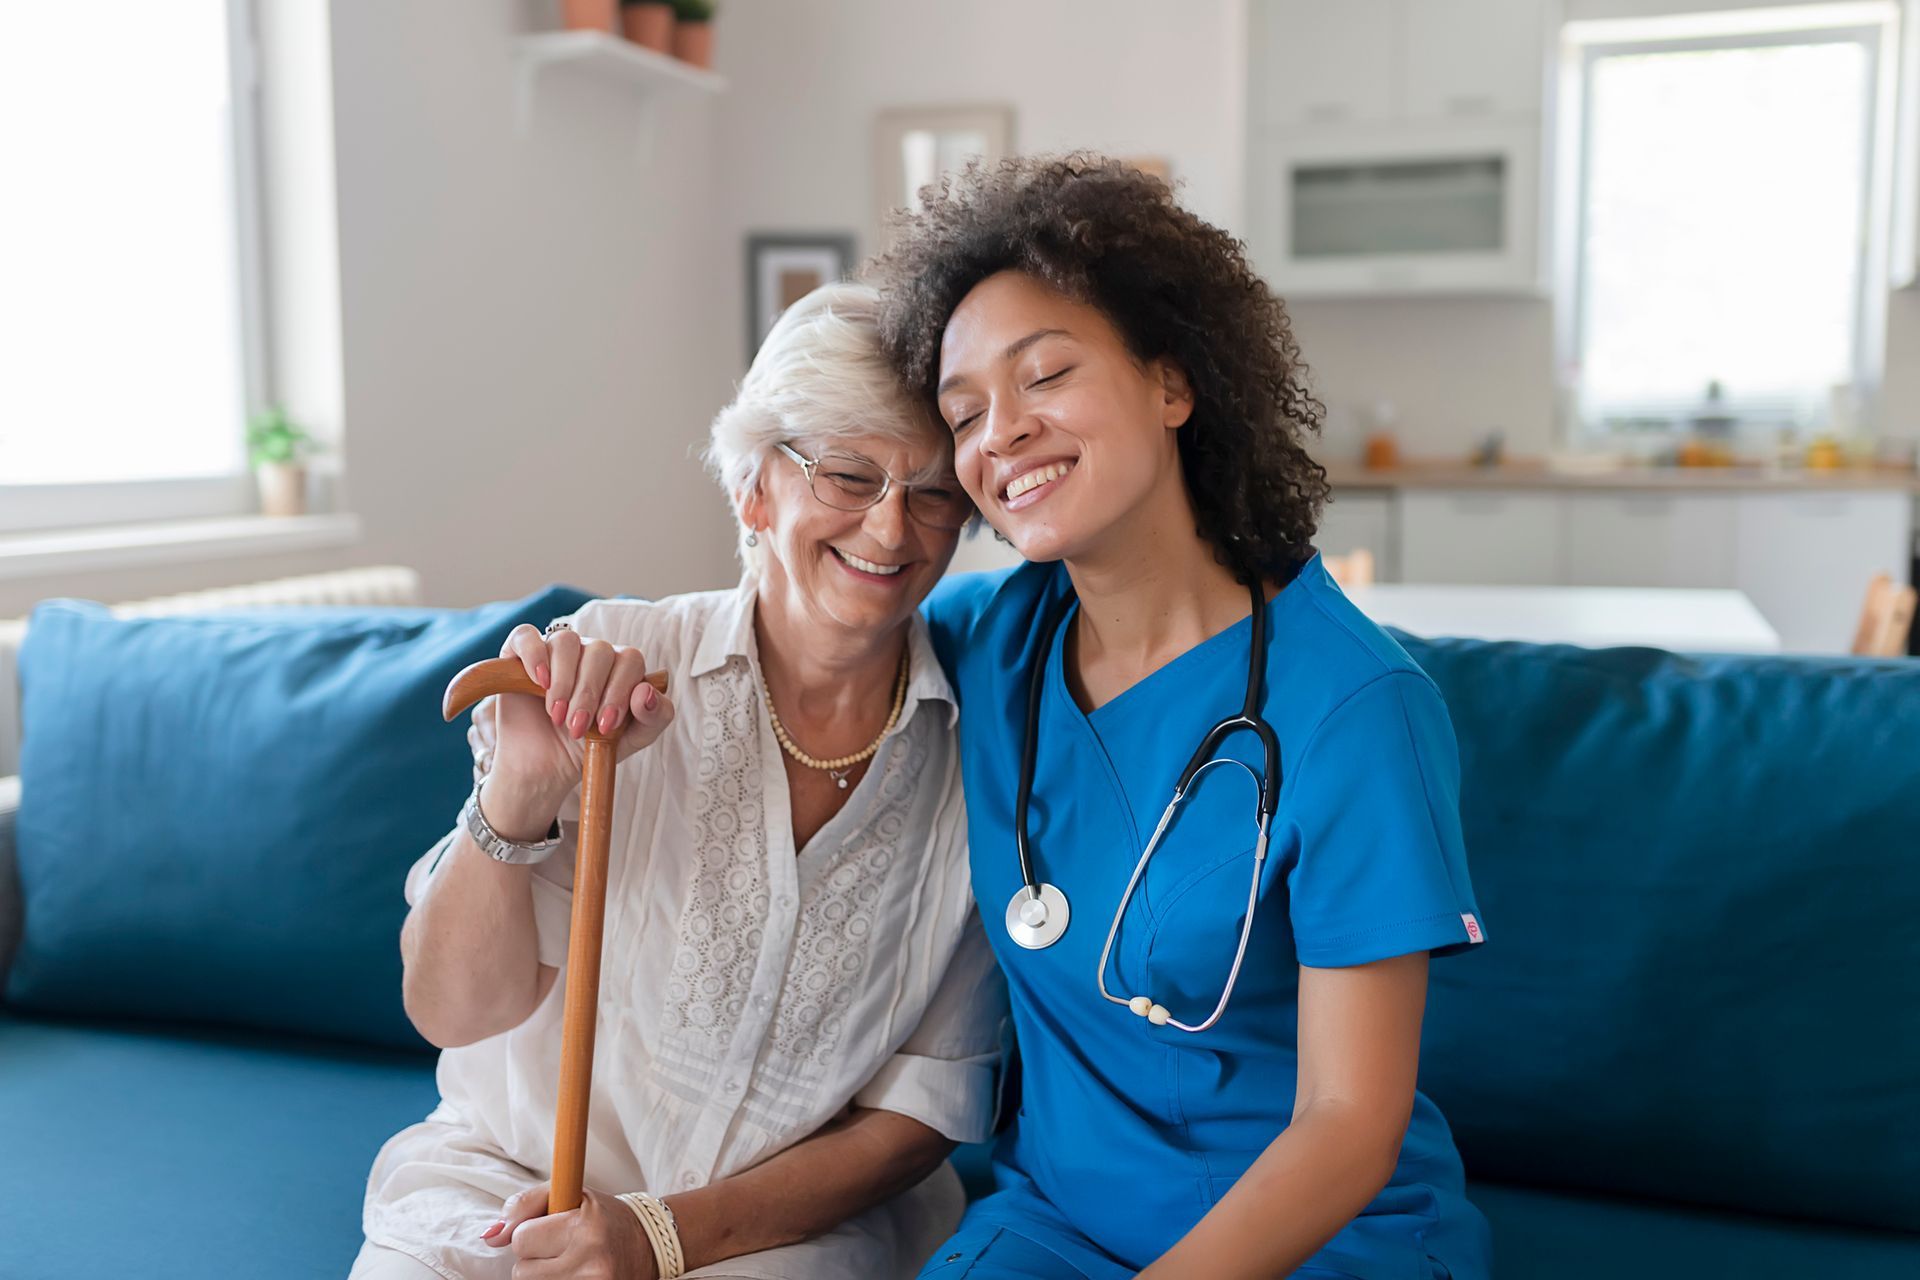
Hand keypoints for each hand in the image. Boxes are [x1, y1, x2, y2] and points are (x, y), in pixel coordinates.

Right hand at [479, 621, 676, 840]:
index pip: (630, 659)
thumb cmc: (587, 750)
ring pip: (567, 641)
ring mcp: (555, 652)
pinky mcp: (518, 655)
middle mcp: (589, 655)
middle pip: (600, 650)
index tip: (606, 725)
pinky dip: (534, 655)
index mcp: (620, 669)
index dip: (620, 691)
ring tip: (556, 715)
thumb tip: (646, 691)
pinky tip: (540, 682)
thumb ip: (654, 717)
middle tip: (577, 728)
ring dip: (564, 682)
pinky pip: (526, 635)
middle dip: (589, 693)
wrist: (541, 770)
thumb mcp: (630, 741)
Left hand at [482, 1183, 659, 1279]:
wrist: (649, 1244)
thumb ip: (524, 1205)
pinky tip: (572, 1276)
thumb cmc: (602, 1216)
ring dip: (543, 1277)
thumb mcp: (568, 1194)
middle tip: (560, 1249)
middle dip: (535, 1259)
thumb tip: (490, 1237)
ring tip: (568, 1264)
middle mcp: (591, 1260)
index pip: (522, 1239)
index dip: (531, 1234)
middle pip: (522, 1272)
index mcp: (585, 1226)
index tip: (550, 1230)